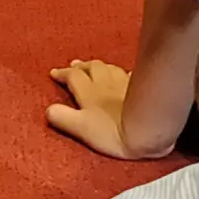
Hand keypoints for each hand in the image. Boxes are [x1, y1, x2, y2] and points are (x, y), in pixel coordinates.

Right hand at [46, 60, 172, 159]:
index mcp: (89, 93)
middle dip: (81, 66)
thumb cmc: (114, 132)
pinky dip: (123, 74)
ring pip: (110, 68)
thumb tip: (49, 110)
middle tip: (74, 65)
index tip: (54, 73)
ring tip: (95, 66)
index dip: (63, 74)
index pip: (73, 77)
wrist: (148, 129)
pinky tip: (126, 75)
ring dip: (100, 66)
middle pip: (92, 67)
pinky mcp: (142, 88)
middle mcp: (106, 84)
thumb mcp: (81, 129)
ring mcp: (125, 84)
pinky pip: (130, 76)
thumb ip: (63, 118)